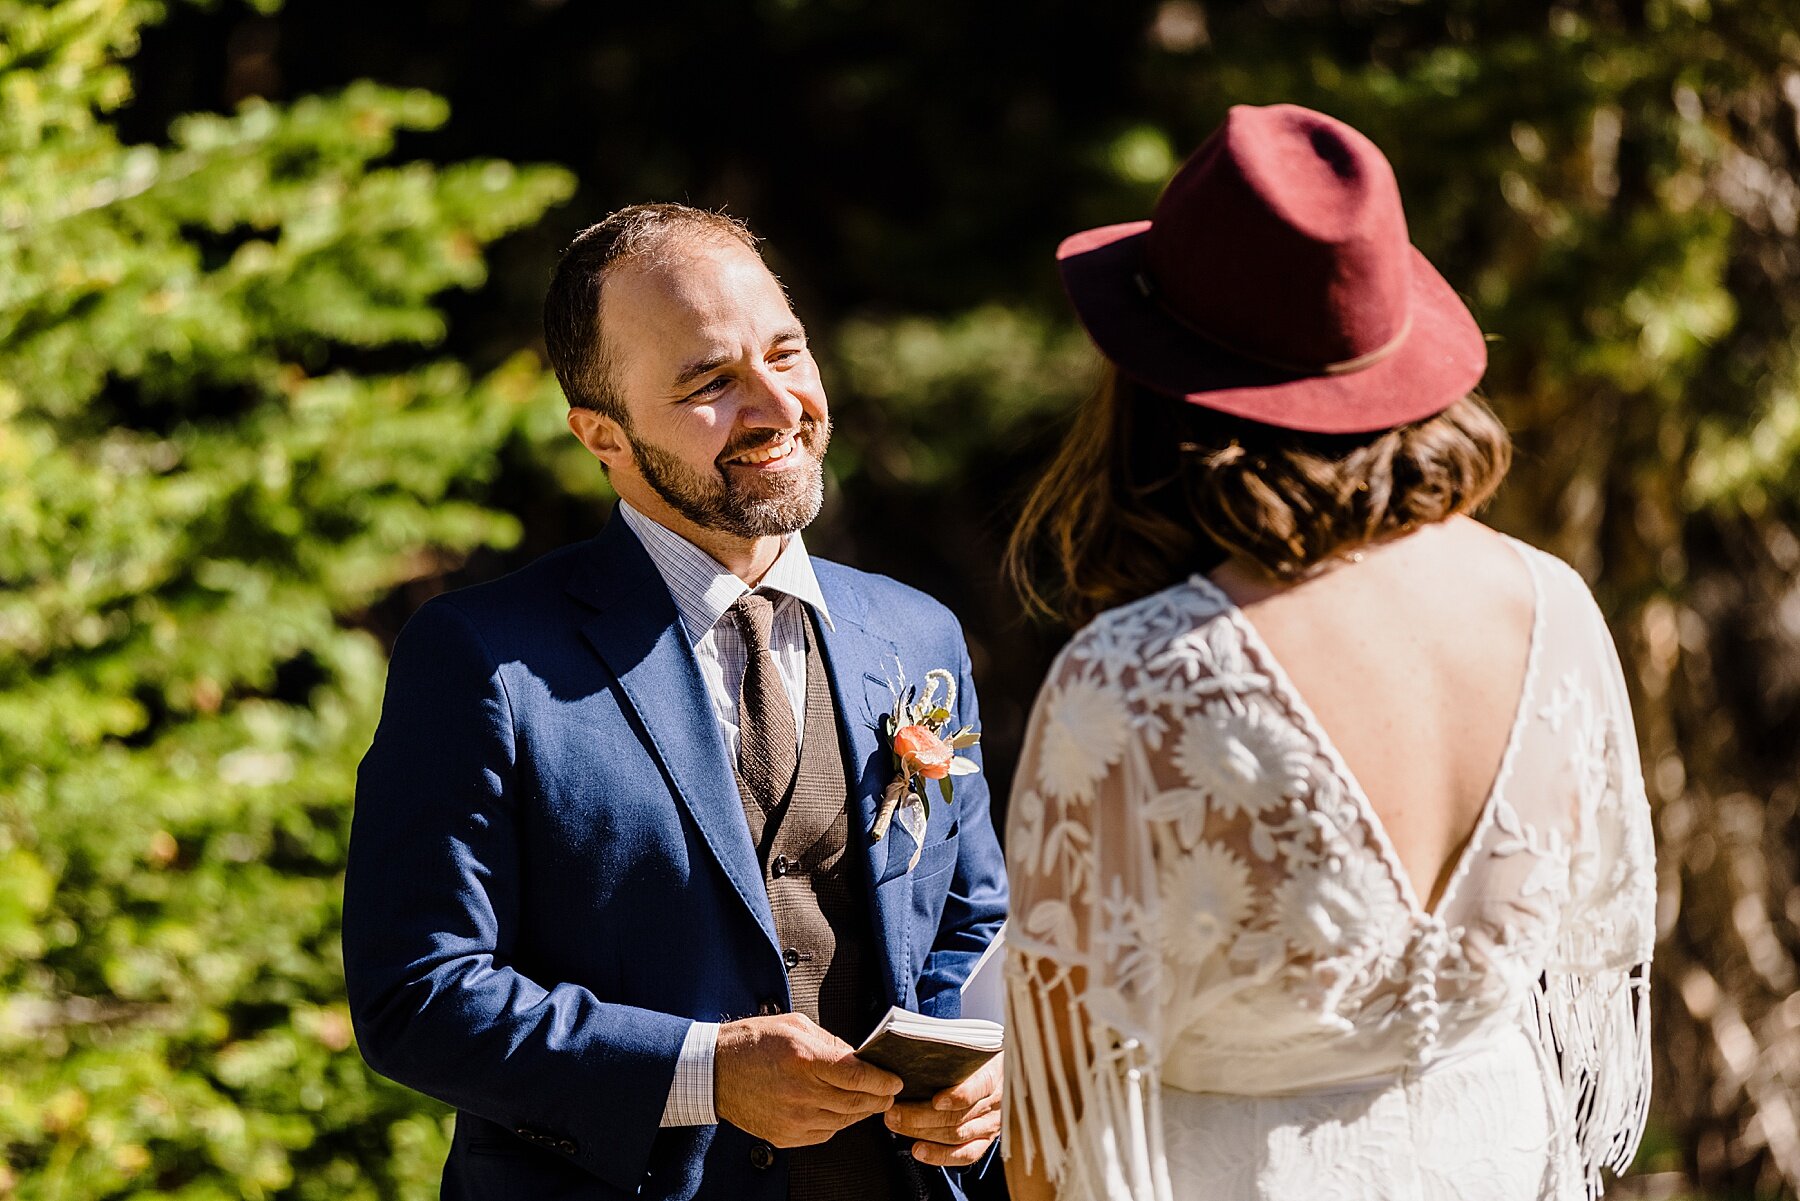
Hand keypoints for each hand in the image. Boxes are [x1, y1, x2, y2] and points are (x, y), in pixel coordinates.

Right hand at [714, 1013, 903, 1147]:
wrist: (716, 1072)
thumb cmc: (754, 1043)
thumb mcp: (797, 1027)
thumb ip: (832, 1043)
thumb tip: (860, 1058)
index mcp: (805, 1060)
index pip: (858, 1076)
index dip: (883, 1080)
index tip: (895, 1080)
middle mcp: (801, 1094)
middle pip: (856, 1102)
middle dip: (879, 1097)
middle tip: (890, 1092)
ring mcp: (793, 1120)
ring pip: (844, 1121)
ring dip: (862, 1111)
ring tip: (870, 1100)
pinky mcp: (786, 1136)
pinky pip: (825, 1132)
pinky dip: (839, 1122)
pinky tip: (842, 1110)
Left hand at [884, 1053, 1001, 1167]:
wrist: (1007, 1072)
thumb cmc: (982, 1058)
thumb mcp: (975, 1047)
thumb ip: (954, 1052)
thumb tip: (920, 1050)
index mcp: (995, 1074)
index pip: (980, 1086)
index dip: (959, 1096)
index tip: (936, 1100)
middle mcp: (995, 1103)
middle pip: (958, 1116)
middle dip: (921, 1116)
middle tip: (894, 1111)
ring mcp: (991, 1125)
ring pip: (956, 1135)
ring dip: (922, 1132)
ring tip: (896, 1124)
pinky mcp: (985, 1141)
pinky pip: (965, 1155)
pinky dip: (940, 1156)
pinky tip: (918, 1150)